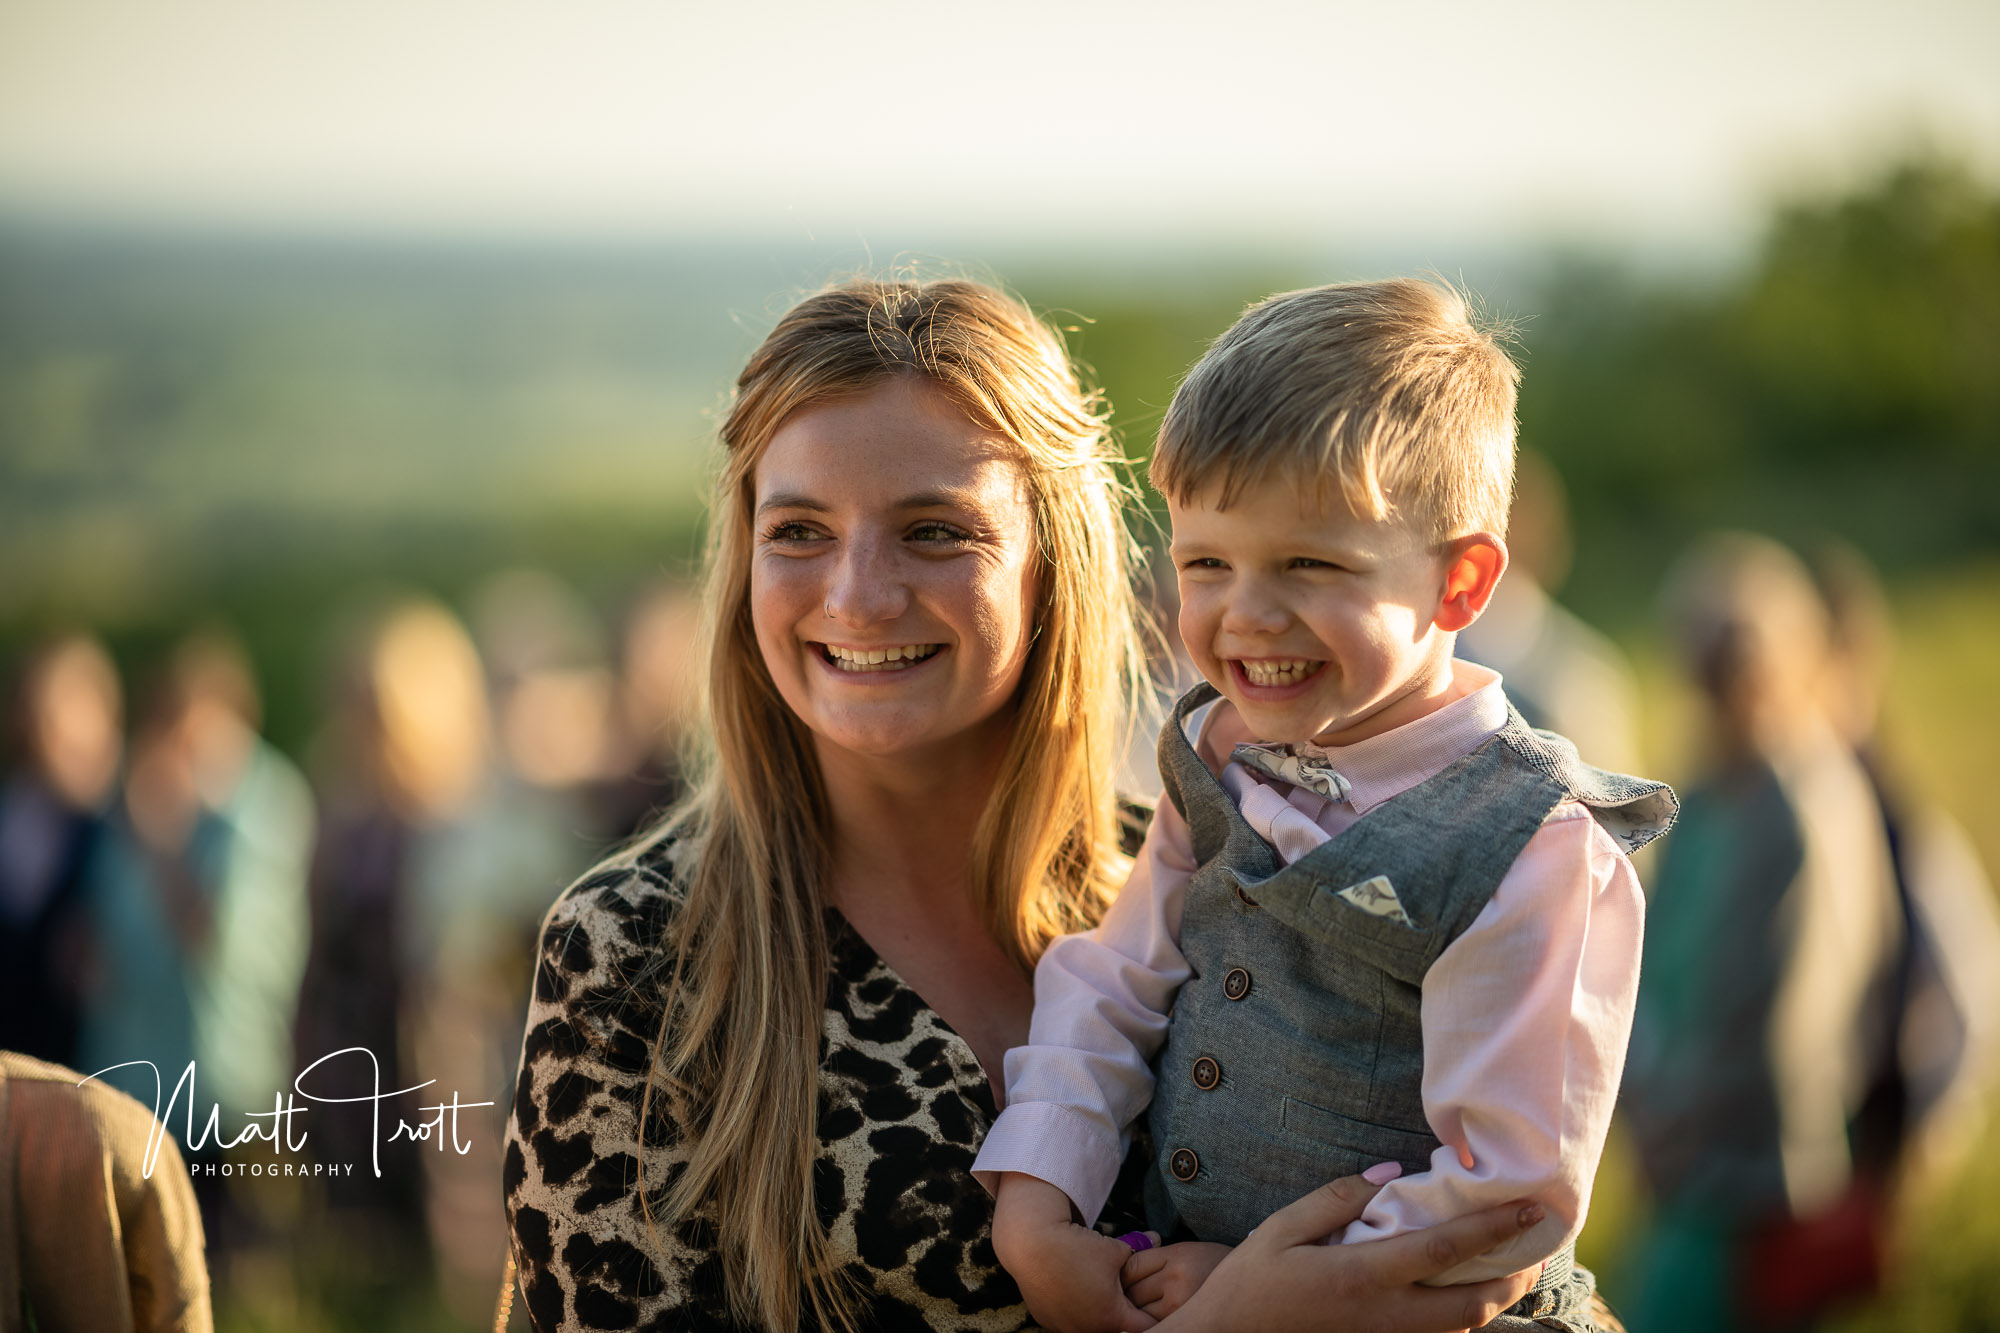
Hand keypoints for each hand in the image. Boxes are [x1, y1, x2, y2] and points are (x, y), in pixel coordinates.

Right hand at [993, 1173, 1157, 1332]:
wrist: (1031, 1244)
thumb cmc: (1077, 1247)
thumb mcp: (1116, 1249)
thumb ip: (1140, 1253)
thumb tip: (1158, 1240)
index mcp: (1111, 1317)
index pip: (1145, 1326)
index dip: (1151, 1312)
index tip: (1152, 1301)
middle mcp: (1088, 1330)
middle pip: (1116, 1327)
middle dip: (1123, 1310)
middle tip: (1122, 1289)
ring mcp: (1065, 1328)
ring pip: (1091, 1325)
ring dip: (1098, 1311)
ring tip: (1095, 1285)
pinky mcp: (1047, 1321)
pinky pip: (1069, 1320)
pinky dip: (1075, 1309)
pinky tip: (1072, 1287)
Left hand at [1122, 1241, 1230, 1320]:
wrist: (1244, 1282)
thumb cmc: (1210, 1264)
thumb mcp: (1184, 1250)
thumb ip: (1156, 1256)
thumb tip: (1124, 1261)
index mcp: (1176, 1255)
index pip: (1132, 1266)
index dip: (1123, 1273)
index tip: (1124, 1277)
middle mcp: (1177, 1279)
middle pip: (1133, 1291)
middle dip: (1129, 1294)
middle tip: (1133, 1294)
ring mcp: (1181, 1304)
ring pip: (1142, 1312)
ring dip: (1140, 1311)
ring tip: (1148, 1305)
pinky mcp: (1186, 1320)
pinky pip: (1156, 1324)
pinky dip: (1153, 1322)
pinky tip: (1159, 1315)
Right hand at [1150, 1173, 1543, 1332]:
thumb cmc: (1249, 1283)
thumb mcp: (1283, 1227)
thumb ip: (1339, 1198)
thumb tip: (1391, 1173)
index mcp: (1360, 1277)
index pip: (1442, 1251)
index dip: (1491, 1229)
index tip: (1529, 1208)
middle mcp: (1384, 1318)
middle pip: (1472, 1305)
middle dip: (1514, 1276)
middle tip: (1538, 1245)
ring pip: (1461, 1330)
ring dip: (1495, 1299)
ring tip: (1512, 1265)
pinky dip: (1462, 1318)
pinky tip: (1465, 1292)